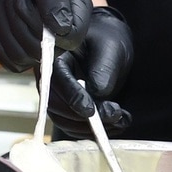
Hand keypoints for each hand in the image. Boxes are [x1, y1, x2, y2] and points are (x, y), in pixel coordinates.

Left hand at [0, 0, 91, 70]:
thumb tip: (62, 28)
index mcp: (76, 10)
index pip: (72, 38)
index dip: (49, 28)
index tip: (30, 2)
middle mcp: (62, 32)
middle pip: (42, 49)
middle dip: (20, 19)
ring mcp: (40, 45)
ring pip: (22, 55)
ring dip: (6, 26)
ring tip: (6, 4)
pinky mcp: (19, 53)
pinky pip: (8, 59)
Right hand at [46, 6, 132, 137]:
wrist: (109, 46)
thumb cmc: (108, 40)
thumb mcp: (111, 48)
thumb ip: (103, 68)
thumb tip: (97, 93)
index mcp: (55, 55)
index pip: (57, 79)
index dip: (72, 96)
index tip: (90, 110)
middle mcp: (50, 76)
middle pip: (55, 104)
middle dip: (83, 117)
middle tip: (114, 114)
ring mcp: (57, 94)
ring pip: (63, 120)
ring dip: (91, 128)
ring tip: (121, 119)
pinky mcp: (67, 107)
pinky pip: (73, 126)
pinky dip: (94, 131)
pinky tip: (117, 122)